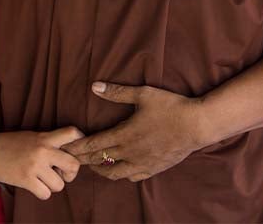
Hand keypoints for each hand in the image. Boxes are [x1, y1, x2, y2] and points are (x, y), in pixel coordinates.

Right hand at [0, 127, 83, 199]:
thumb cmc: (11, 143)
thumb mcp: (32, 136)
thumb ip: (49, 142)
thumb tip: (68, 154)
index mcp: (45, 137)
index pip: (73, 133)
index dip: (80, 141)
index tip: (76, 150)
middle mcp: (43, 151)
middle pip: (73, 165)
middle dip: (70, 172)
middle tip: (61, 172)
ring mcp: (35, 167)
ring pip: (60, 185)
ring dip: (53, 184)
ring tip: (42, 178)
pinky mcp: (26, 180)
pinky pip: (46, 194)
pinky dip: (42, 192)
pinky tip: (34, 185)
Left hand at [63, 82, 205, 181]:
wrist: (197, 125)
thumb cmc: (170, 107)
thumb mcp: (142, 94)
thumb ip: (117, 92)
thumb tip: (95, 86)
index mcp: (124, 134)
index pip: (93, 144)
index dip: (77, 147)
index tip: (65, 149)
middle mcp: (130, 152)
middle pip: (99, 160)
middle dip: (83, 160)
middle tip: (70, 159)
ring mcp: (142, 162)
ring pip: (115, 173)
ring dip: (100, 169)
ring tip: (92, 165)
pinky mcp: (154, 168)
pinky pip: (133, 177)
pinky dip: (121, 174)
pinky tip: (119, 170)